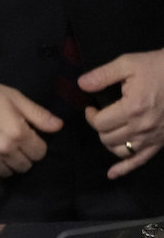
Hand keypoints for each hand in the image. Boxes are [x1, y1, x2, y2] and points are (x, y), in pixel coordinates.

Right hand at [0, 71, 62, 184]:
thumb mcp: (15, 97)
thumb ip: (38, 114)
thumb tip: (59, 127)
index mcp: (18, 132)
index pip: (39, 153)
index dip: (36, 145)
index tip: (27, 138)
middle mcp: (4, 149)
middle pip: (24, 166)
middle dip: (23, 156)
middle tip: (13, 144)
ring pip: (7, 173)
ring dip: (7, 164)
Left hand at [79, 48, 163, 178]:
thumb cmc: (160, 67)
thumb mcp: (129, 63)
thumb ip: (103, 75)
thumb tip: (81, 84)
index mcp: (132, 109)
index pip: (99, 123)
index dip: (90, 115)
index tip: (92, 107)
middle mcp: (142, 127)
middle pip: (107, 138)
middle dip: (100, 127)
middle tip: (102, 116)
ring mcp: (153, 137)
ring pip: (120, 151)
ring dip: (110, 142)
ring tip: (110, 130)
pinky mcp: (161, 142)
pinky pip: (140, 160)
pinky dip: (124, 168)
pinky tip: (112, 174)